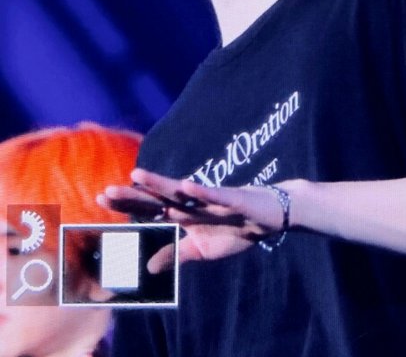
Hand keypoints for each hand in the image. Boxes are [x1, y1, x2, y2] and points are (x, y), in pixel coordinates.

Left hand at [97, 168, 293, 271]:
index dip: (126, 204)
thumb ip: (176, 254)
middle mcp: (191, 202)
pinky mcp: (230, 198)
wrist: (269, 219)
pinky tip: (187, 187)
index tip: (100, 199)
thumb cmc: (234, 230)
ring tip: (137, 176)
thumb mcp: (202, 250)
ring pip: (180, 190)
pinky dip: (201, 191)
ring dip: (159, 184)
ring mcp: (209, 198)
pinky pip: (214, 195)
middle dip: (132, 195)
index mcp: (182, 214)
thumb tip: (148, 267)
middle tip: (106, 192)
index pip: (149, 208)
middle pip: (157, 197)